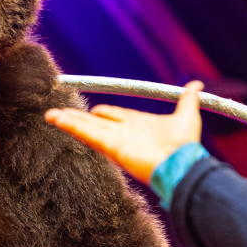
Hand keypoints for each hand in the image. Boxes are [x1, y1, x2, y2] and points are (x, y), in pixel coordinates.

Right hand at [45, 81, 204, 183]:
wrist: (182, 163)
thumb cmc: (185, 145)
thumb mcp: (187, 115)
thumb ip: (189, 99)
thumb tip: (197, 84)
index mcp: (138, 125)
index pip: (115, 116)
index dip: (103, 112)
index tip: (93, 108)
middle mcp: (124, 133)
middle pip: (95, 122)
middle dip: (77, 117)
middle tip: (59, 113)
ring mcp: (115, 140)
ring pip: (86, 127)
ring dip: (67, 121)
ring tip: (49, 115)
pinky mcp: (110, 146)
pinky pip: (86, 134)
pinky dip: (70, 126)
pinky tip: (55, 120)